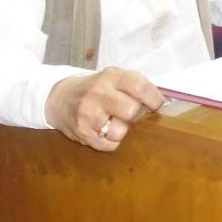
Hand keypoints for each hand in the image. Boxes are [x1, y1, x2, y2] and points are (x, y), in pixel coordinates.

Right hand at [44, 67, 164, 151]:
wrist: (60, 99)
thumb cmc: (97, 88)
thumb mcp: (114, 78)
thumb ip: (136, 86)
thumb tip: (162, 102)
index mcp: (110, 77)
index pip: (138, 86)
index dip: (153, 98)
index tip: (158, 105)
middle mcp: (97, 94)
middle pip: (130, 111)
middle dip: (135, 114)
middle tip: (130, 113)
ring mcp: (87, 114)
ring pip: (120, 131)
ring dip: (123, 130)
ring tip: (115, 121)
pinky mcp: (81, 133)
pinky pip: (109, 145)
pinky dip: (112, 140)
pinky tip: (104, 130)